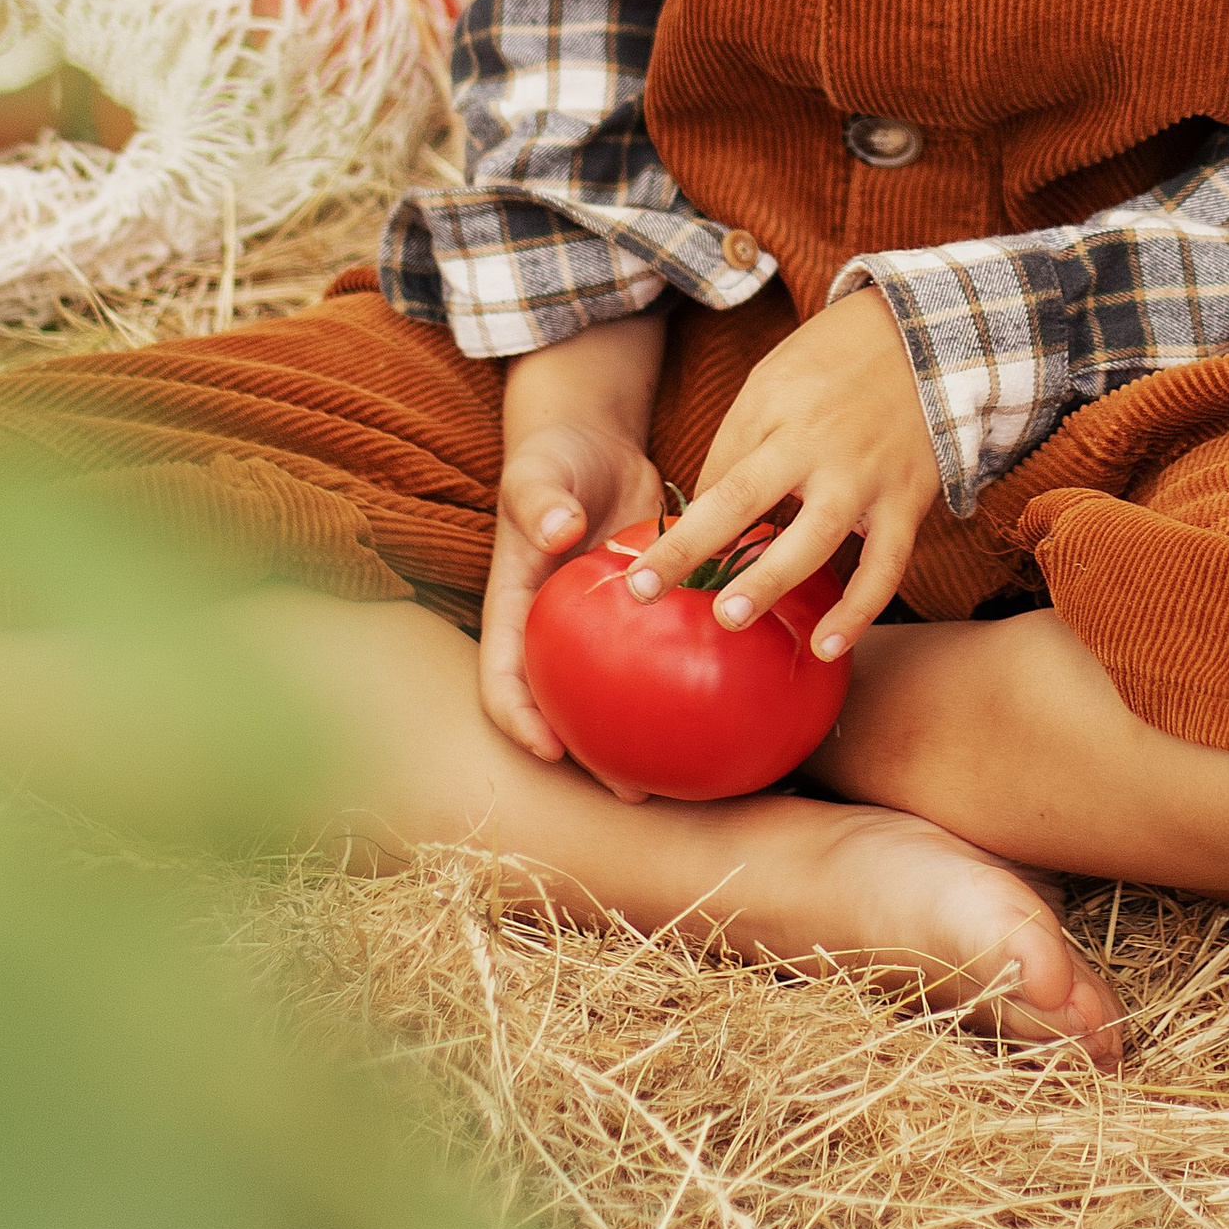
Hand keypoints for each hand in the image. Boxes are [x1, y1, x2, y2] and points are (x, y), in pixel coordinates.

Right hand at [479, 317, 667, 763]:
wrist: (594, 438)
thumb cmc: (554, 456)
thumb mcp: (537, 474)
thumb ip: (541, 501)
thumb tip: (561, 530)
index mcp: (516, 608)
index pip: (503, 680)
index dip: (520, 721)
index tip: (550, 750)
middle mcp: (554, 630)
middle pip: (562, 708)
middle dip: (590, 756)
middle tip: (633, 790)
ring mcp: (598, 626)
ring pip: (612, 695)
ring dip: (638, 736)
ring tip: (683, 773)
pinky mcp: (642, 610)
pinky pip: (656, 656)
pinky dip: (680, 683)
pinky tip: (725, 702)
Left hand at [622, 283, 939, 661]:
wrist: (925, 338)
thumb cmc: (833, 365)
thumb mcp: (773, 383)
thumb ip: (739, 443)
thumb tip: (704, 510)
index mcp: (776, 413)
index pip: (717, 474)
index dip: (677, 523)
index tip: (637, 568)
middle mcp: (817, 446)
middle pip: (747, 498)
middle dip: (695, 546)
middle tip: (647, 590)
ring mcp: (865, 476)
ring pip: (816, 538)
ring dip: (771, 581)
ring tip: (730, 620)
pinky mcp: (908, 502)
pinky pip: (885, 567)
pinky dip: (859, 612)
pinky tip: (826, 647)